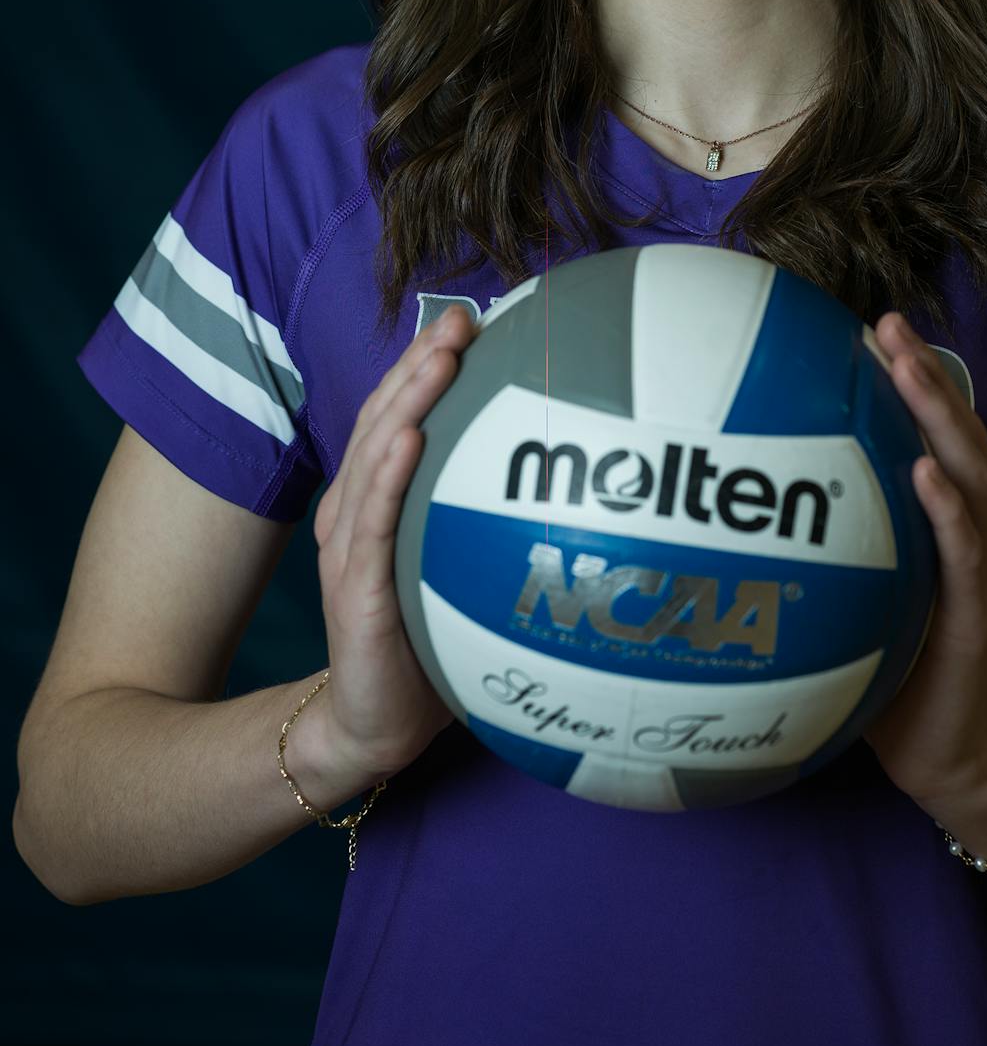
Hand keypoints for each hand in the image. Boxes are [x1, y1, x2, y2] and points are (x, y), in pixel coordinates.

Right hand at [311, 305, 478, 780]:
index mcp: (378, 504)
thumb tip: (577, 488)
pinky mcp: (355, 590)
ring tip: (440, 357)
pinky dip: (388, 477)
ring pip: (375, 457)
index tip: (475, 319)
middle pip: (384, 420)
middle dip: (422, 363)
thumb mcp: (460, 575)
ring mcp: (350, 548)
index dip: (430, 365)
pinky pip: (373, 525)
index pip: (400, 417)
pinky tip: (411, 440)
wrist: (372, 726)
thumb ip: (489, 528)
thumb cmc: (427, 649)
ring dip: (407, 400)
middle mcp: (356, 513)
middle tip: (462, 319)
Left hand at [859, 312, 986, 811]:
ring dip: (938, 416)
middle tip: (886, 324)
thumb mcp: (862, 591)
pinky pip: (963, 550)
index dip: (910, 375)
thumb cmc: (893, 669)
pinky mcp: (979, 611)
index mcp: (955, 517)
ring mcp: (986, 566)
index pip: (936, 431)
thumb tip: (744, 502)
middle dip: (923, 373)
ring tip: (907, 367)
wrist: (942, 753)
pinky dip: (946, 507)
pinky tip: (922, 472)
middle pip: (957, 432)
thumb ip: (834, 541)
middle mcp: (980, 528)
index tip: (869, 324)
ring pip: (968, 473)